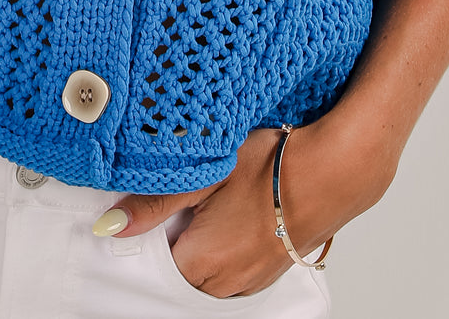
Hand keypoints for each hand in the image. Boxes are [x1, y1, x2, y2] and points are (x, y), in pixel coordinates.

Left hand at [91, 112, 393, 297]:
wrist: (336, 169)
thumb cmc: (276, 165)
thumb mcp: (206, 174)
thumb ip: (155, 204)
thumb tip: (112, 224)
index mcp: (203, 263)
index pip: (156, 261)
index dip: (153, 229)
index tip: (157, 203)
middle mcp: (227, 283)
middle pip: (180, 270)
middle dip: (177, 238)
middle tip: (190, 196)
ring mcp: (253, 280)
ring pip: (208, 273)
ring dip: (204, 243)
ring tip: (216, 201)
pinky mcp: (271, 271)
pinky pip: (235, 270)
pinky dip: (229, 247)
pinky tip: (238, 212)